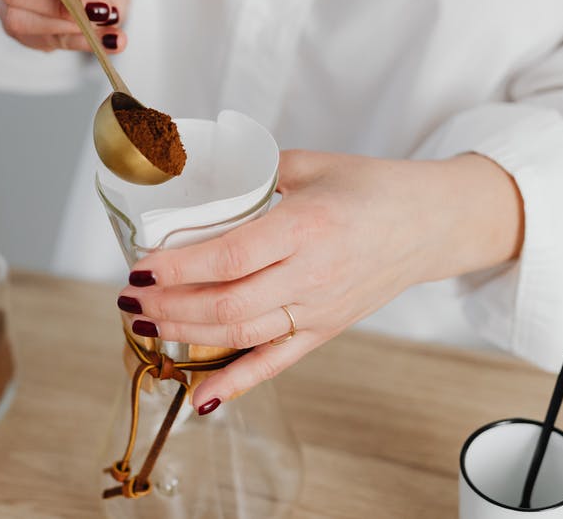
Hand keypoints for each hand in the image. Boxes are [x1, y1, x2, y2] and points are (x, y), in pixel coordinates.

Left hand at [117, 150, 523, 412]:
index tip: (141, 262)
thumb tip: (196, 182)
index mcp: (307, 226)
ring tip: (146, 323)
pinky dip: (235, 384)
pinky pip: (275, 364)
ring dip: (185, 334)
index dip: (178, 265)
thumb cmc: (372, 188)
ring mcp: (319, 309)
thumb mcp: (310, 165)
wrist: (431, 222)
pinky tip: (198, 397)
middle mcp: (313, 274)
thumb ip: (253, 174)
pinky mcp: (325, 331)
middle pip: (226, 302)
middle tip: (131, 295)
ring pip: (241, 334)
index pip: (230, 255)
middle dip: (168, 304)